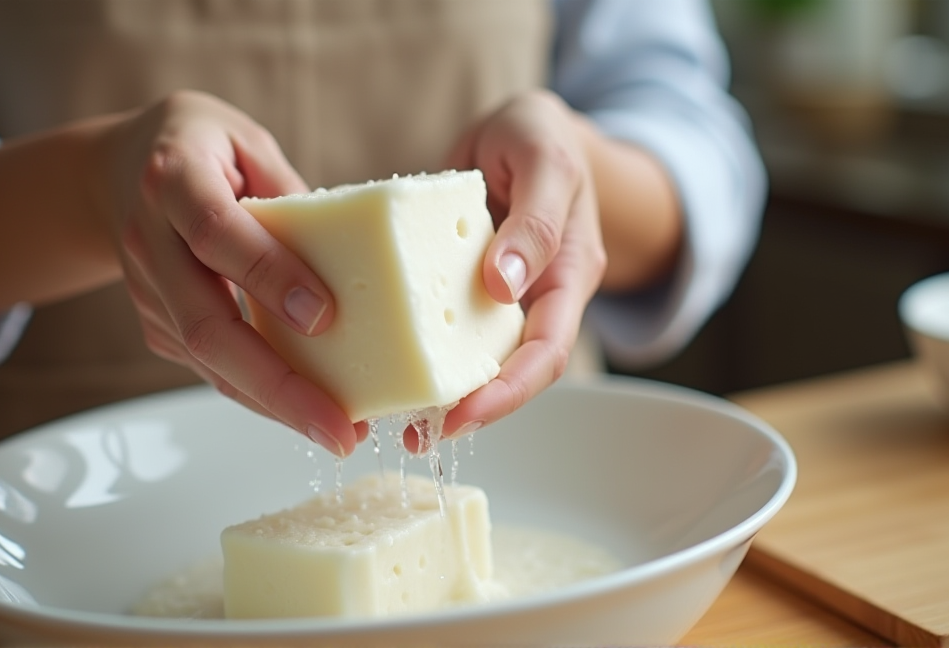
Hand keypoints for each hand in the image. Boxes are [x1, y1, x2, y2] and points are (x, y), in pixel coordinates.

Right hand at [100, 91, 360, 455]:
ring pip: (208, 359)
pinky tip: (308, 408)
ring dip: (274, 403)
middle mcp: (150, 240)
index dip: (269, 275)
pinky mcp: (155, 324)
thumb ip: (292, 194)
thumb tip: (357, 259)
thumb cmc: (198, 148)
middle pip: (206, 325)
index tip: (325, 316)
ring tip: (338, 430)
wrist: (112, 171)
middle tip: (338, 425)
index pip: (217, 232)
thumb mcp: (248, 143)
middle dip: (278, 384)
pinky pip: (210, 366)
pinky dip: (259, 392)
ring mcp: (147, 290)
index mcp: (175, 179)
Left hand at [408, 90, 606, 449]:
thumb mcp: (545, 161)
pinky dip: (416, 348)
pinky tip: (380, 362)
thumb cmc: (540, 138)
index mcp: (568, 276)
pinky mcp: (459, 287)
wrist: (523, 131)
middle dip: (471, 409)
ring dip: (441, 392)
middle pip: (512, 372)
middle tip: (420, 436)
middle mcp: (534, 298)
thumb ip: (535, 219)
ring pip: (475, 357)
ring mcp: (497, 298)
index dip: (510, 390)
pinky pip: (441, 325)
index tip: (464, 413)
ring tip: (396, 422)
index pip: (548, 351)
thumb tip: (507, 284)